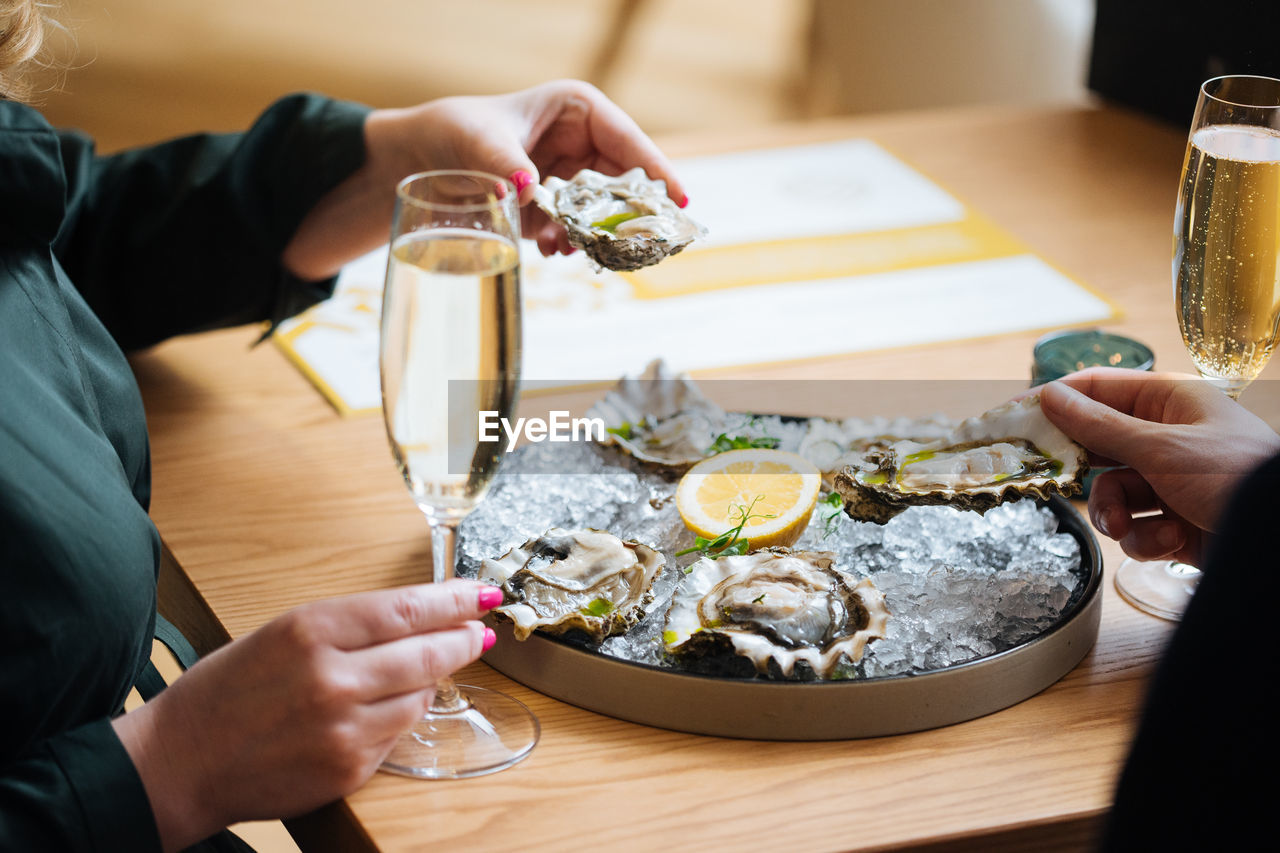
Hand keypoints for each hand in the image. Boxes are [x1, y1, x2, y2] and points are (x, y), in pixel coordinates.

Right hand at [113, 579, 498, 851]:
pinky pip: (397, 734)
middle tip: (481, 630)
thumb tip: (417, 619)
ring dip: (430, 680)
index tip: (481, 593)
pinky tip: (384, 708)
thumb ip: (349, 627)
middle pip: (427, 653)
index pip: (406, 609)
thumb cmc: (225, 691)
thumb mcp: (281, 634)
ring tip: (421, 669)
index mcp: (310, 631)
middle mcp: (331, 678)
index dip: (454, 600)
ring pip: (420, 696)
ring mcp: (343, 728)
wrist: (177, 764)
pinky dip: (400, 716)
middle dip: (463, 639)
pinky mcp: (348, 769)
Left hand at [390, 79, 686, 255]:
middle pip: (625, 182)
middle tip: (631, 241)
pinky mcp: (555, 210)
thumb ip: (504, 162)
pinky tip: (549, 249)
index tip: (678, 200)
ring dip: (591, 233)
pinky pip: (577, 230)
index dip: (656, 170)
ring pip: (603, 211)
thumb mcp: (477, 140)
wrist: (421, 159)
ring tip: (565, 246)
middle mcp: (584, 144)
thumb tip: (526, 187)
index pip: (628, 140)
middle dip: (625, 213)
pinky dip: (568, 243)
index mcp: (578, 110)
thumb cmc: (454, 131)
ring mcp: (572, 179)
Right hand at [1037, 367, 1279, 565]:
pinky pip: (1135, 527)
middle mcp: (1168, 438)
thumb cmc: (1236, 478)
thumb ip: (1099, 426)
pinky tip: (1171, 540)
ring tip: (1129, 524)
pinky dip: (1146, 538)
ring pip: (1111, 493)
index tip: (1013, 419)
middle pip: (1098, 446)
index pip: (1098, 388)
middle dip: (1084, 472)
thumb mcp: (1161, 449)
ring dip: (1114, 513)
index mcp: (1170, 403)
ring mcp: (1172, 482)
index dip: (1056, 400)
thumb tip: (1050, 395)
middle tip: (1053, 481)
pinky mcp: (1176, 523)